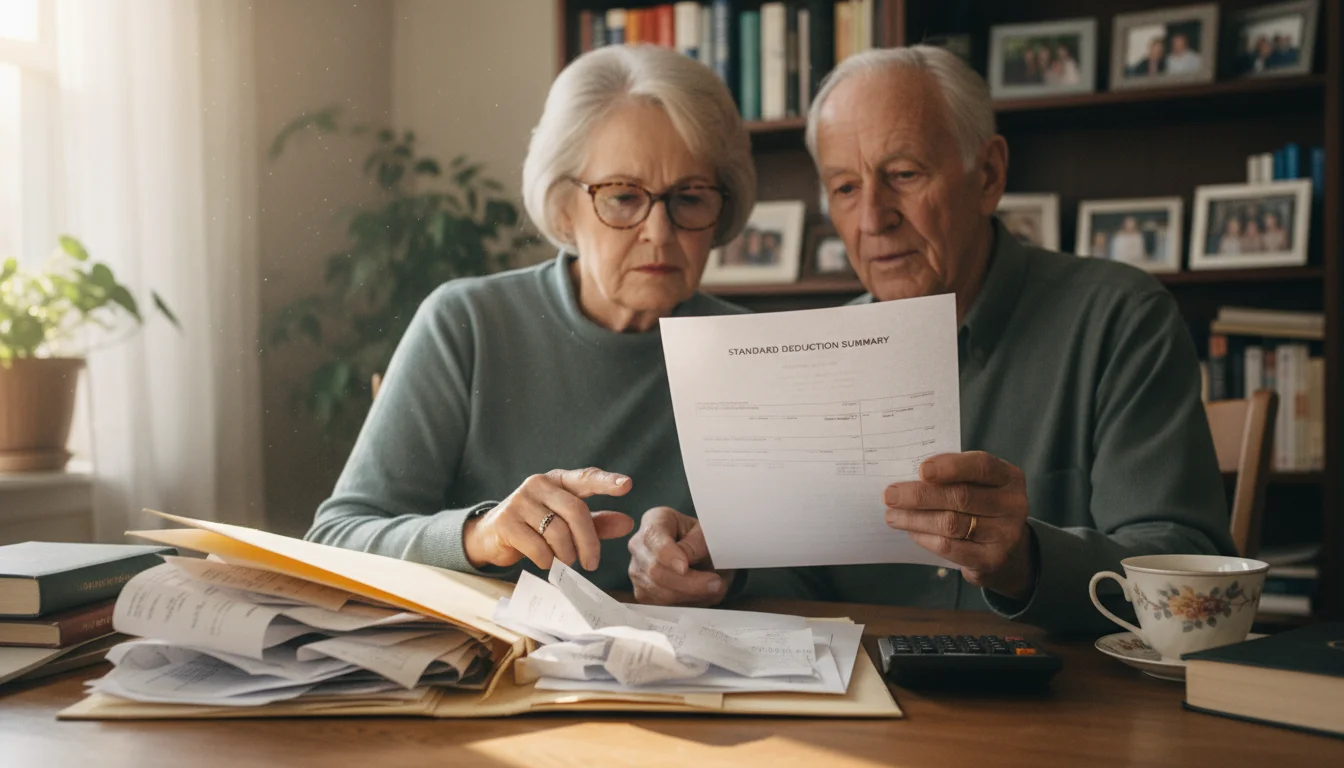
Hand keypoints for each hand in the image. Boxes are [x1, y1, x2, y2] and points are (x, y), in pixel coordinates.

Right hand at [463, 468, 634, 570]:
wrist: (491, 536)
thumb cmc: (536, 526)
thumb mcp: (567, 523)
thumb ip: (597, 523)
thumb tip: (628, 524)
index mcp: (558, 480)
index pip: (585, 477)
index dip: (606, 481)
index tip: (627, 485)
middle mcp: (538, 484)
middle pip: (574, 511)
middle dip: (588, 541)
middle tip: (592, 564)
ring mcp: (520, 501)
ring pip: (557, 531)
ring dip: (567, 554)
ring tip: (566, 562)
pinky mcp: (506, 522)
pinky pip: (537, 546)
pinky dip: (547, 560)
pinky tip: (546, 561)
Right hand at [628, 506, 731, 605]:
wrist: (701, 553)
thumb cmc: (702, 539)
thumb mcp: (706, 534)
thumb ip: (696, 544)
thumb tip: (682, 565)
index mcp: (654, 521)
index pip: (653, 539)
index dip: (668, 556)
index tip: (685, 567)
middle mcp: (638, 545)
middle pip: (655, 570)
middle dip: (688, 582)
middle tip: (716, 584)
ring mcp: (637, 570)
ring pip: (659, 591)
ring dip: (690, 595)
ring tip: (713, 590)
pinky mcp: (642, 592)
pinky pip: (660, 605)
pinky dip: (684, 603)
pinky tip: (699, 595)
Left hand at [883, 451, 1036, 599]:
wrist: (1004, 548)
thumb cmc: (980, 505)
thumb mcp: (977, 484)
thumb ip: (952, 477)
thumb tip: (908, 477)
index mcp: (1009, 477)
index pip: (981, 466)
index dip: (950, 466)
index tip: (922, 470)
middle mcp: (1013, 505)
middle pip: (961, 497)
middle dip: (920, 495)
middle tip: (890, 495)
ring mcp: (1005, 534)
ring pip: (951, 523)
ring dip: (915, 519)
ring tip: (892, 515)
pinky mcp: (991, 559)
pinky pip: (949, 547)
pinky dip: (924, 538)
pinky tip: (910, 531)